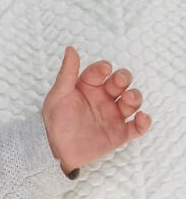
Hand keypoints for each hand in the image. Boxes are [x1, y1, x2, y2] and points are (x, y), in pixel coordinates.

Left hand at [42, 46, 152, 174]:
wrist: (55, 150)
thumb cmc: (54, 121)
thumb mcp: (58, 95)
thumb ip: (67, 72)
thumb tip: (70, 49)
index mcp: (87, 88)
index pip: (99, 72)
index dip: (104, 68)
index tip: (104, 69)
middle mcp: (102, 99)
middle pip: (120, 83)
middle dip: (124, 79)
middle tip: (120, 81)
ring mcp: (112, 116)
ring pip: (132, 101)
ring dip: (135, 97)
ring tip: (129, 98)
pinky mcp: (119, 133)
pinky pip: (137, 127)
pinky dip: (144, 122)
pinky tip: (141, 117)